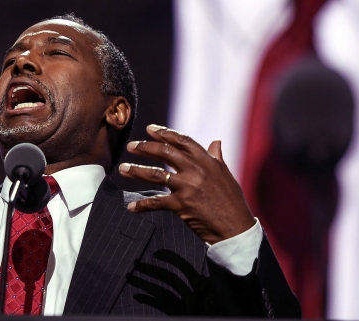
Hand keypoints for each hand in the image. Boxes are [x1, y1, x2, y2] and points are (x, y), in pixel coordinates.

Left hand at [118, 123, 253, 243]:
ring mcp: (187, 187)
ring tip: (122, 168)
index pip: (182, 141)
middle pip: (165, 153)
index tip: (150, 129)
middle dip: (145, 147)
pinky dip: (142, 205)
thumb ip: (217, 158)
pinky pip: (156, 203)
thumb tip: (216, 142)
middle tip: (131, 145)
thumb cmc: (232, 202)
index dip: (165, 133)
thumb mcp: (226, 175)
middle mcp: (196, 171)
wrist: (236, 229)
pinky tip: (131, 207)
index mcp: (207, 161)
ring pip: (156, 174)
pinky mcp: (181, 206)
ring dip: (136, 171)